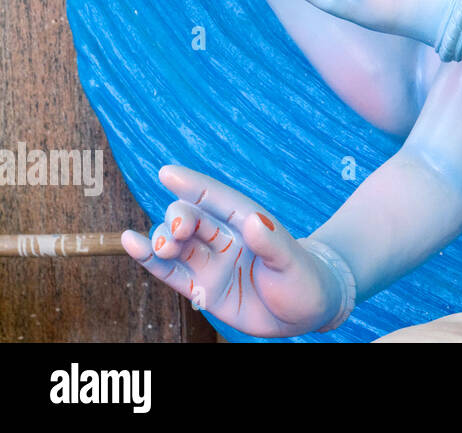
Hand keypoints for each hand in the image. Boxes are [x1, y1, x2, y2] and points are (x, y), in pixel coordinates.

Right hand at [122, 165, 344, 337]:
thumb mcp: (292, 261)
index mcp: (248, 221)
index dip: (193, 186)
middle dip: (180, 219)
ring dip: (164, 241)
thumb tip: (252, 222)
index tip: (167, 173)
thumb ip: (272, 243)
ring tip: (165, 247)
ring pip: (178, 245)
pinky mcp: (202, 289)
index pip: (217, 199)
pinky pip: (171, 272)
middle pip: (194, 220)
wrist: (305, 312)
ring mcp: (212, 263)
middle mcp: (225, 238)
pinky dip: (150, 260)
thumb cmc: (305, 279)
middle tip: (179, 230)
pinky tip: (132, 244)